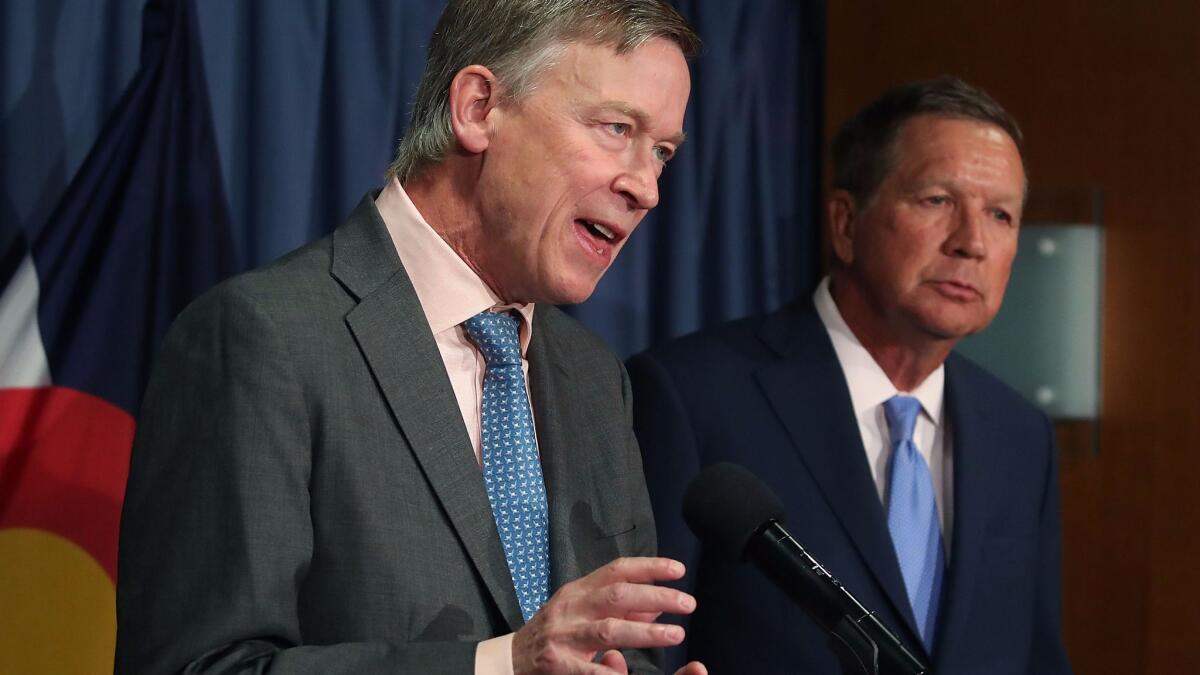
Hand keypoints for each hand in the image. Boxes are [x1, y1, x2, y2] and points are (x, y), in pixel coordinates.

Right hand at [511, 557, 702, 673]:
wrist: (510, 661)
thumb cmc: (553, 634)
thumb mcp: (582, 612)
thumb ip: (619, 609)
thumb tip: (658, 604)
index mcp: (578, 591)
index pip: (617, 570)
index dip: (649, 568)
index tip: (679, 570)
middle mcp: (571, 608)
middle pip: (617, 595)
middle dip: (656, 596)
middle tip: (688, 604)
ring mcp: (563, 636)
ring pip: (608, 629)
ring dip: (645, 632)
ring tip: (675, 634)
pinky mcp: (558, 665)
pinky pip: (590, 671)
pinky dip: (613, 672)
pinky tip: (631, 673)